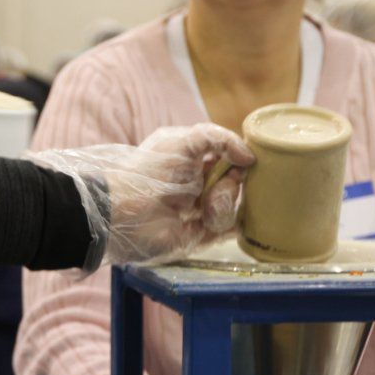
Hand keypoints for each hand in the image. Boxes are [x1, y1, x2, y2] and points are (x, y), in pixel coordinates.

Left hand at [35, 123, 253, 266]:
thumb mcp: (183, 141)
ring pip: (232, 206)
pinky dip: (230, 227)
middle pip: (235, 183)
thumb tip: (249, 156)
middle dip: (231, 185)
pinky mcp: (197, 236)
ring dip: (223, 207)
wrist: (125, 212)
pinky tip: (221, 223)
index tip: (242, 162)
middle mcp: (197, 183)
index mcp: (193, 159)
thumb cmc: (150, 172)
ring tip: (202, 211)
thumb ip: (219, 138)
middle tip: (213, 190)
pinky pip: (226, 231)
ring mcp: (198, 210)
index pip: (230, 157)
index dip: (239, 160)